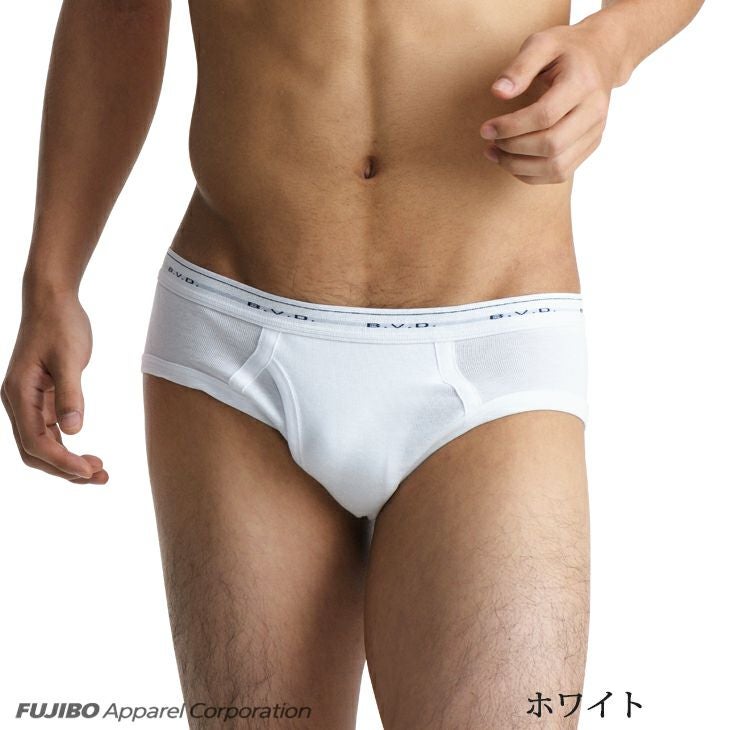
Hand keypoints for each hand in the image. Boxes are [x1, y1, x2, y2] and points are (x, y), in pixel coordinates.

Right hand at [2, 292, 107, 483]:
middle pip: (35, 451)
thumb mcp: (70, 358)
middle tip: (101, 477)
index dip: (62, 461)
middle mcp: (18, 402)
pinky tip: (87, 453)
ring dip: (67, 461)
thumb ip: (71, 394)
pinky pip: (49, 432)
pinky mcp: (42, 397)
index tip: (89, 471)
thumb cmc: (61, 324)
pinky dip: (67, 447)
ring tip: (99, 471)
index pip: (35, 442)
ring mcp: (29, 401)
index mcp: (19, 394)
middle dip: (65, 469)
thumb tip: (73, 432)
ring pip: (42, 444)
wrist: (52, 300)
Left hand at [479, 21, 622, 184]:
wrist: (603, 55)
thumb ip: (519, 67)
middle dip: (513, 149)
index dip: (511, 127)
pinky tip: (512, 162)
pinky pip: (560, 174)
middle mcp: (594, 111)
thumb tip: (498, 93)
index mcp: (582, 83)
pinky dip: (532, 175)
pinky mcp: (590, 146)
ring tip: (495, 154)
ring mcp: (595, 132)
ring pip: (557, 167)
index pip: (545, 115)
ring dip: (520, 167)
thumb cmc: (566, 49)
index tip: (486, 129)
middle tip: (490, 142)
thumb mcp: (542, 43)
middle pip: (551, 145)